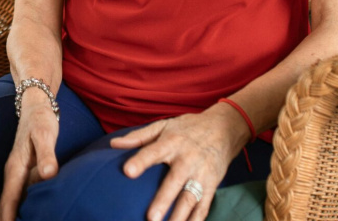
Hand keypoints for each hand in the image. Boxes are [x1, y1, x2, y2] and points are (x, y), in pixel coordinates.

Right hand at [0, 91, 59, 220]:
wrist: (35, 105)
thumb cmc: (41, 120)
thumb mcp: (45, 134)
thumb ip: (47, 155)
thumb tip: (49, 175)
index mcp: (15, 168)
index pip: (8, 201)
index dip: (7, 218)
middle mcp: (13, 173)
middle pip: (4, 205)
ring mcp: (17, 174)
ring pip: (9, 202)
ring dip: (9, 216)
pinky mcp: (23, 172)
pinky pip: (17, 196)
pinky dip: (15, 209)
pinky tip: (22, 217)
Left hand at [108, 104, 248, 220]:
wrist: (224, 128)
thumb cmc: (187, 128)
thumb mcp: (163, 126)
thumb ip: (138, 136)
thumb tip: (113, 144)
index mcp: (172, 143)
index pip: (153, 152)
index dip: (140, 162)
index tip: (127, 172)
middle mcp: (187, 159)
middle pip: (174, 182)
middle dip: (163, 200)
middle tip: (151, 218)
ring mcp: (201, 174)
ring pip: (190, 198)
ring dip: (180, 216)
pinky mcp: (212, 185)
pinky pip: (204, 206)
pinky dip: (196, 219)